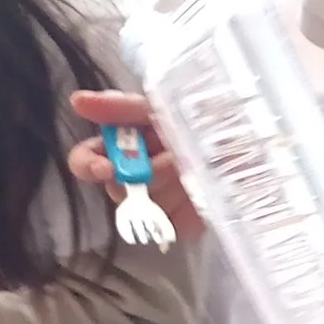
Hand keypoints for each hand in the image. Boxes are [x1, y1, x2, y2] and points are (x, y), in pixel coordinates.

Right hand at [68, 90, 205, 239]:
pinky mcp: (179, 223)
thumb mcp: (160, 108)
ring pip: (146, 206)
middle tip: (174, 158)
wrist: (246, 144)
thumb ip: (120, 107)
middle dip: (148, 172)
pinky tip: (200, 188)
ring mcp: (154, 204)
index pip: (85, 162)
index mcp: (120, 148)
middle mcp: (131, 179)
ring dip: (173, 183)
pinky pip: (171, 222)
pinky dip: (188, 203)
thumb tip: (77, 100)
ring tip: (195, 166)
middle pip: (118, 188)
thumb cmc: (200, 122)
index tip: (105, 167)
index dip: (89, 165)